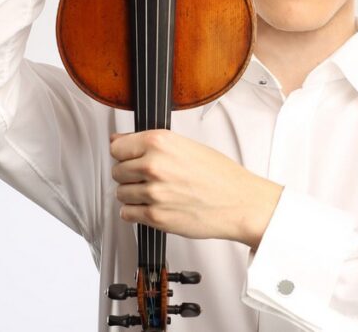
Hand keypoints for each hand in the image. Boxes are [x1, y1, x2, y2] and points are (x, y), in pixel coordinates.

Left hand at [110, 129, 282, 248]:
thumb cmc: (222, 175)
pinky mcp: (155, 216)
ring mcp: (153, 192)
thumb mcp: (189, 146)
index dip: (125, 153)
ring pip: (121, 193)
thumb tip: (119, 141)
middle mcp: (153, 165)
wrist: (240, 203)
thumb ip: (153, 144)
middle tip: (150, 177)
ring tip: (156, 193)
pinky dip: (137, 212)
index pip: (117, 147)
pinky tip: (154, 206)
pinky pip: (127, 213)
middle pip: (117, 170)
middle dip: (130, 175)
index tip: (131, 157)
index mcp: (161, 142)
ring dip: (133, 194)